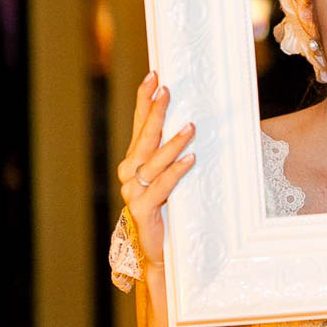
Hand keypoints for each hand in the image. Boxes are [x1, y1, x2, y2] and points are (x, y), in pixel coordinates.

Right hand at [116, 71, 197, 266]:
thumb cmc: (168, 209)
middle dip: (156, 110)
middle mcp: (129, 172)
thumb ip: (174, 154)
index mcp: (135, 160)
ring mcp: (133, 191)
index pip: (140, 123)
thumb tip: (197, 122)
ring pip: (154, 160)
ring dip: (173, 142)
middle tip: (166, 89)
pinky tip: (190, 159)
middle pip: (144, 136)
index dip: (145, 99)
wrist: (160, 251)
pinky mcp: (142, 209)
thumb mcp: (170, 176)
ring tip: (191, 126)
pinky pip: (162, 185)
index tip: (154, 75)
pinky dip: (176, 171)